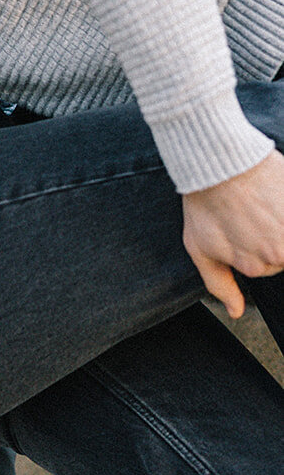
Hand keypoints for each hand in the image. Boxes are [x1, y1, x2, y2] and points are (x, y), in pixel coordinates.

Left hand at [182, 149, 283, 317]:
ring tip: (265, 204)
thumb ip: (219, 284)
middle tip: (256, 212)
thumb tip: (235, 313)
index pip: (268, 265)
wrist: (216, 162)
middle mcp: (279, 255)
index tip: (247, 225)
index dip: (255, 243)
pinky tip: (274, 198)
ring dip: (279, 221)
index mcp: (256, 267)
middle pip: (282, 252)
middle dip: (272, 234)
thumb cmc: (205, 202)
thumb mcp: (199, 247)